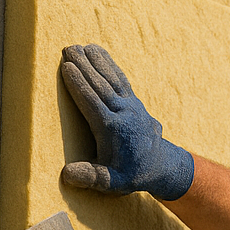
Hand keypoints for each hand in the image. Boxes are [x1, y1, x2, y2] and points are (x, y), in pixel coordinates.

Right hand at [60, 44, 194, 199]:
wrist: (163, 166)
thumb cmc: (132, 175)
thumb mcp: (112, 183)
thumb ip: (91, 178)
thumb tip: (67, 174)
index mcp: (114, 130)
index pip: (93, 103)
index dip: (79, 85)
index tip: (66, 67)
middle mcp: (124, 113)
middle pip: (101, 86)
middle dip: (84, 66)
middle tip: (68, 48)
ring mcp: (131, 105)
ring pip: (112, 79)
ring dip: (96, 61)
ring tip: (82, 46)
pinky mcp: (134, 102)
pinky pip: (120, 79)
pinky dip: (109, 65)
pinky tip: (99, 54)